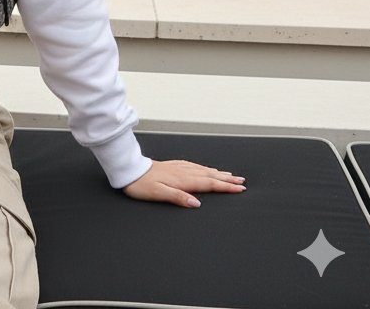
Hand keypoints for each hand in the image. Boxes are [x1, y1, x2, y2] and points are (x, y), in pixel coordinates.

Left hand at [123, 159, 245, 207]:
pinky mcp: (172, 166)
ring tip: (229, 174)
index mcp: (181, 180)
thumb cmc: (141, 184)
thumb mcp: (159, 194)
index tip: (239, 188)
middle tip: (241, 180)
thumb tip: (196, 203)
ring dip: (217, 172)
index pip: (208, 183)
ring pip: (202, 170)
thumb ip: (178, 197)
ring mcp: (177, 167)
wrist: (128, 170)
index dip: (225, 186)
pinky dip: (203, 168)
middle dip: (226, 179)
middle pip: (209, 175)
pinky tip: (205, 168)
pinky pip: (193, 166)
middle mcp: (182, 172)